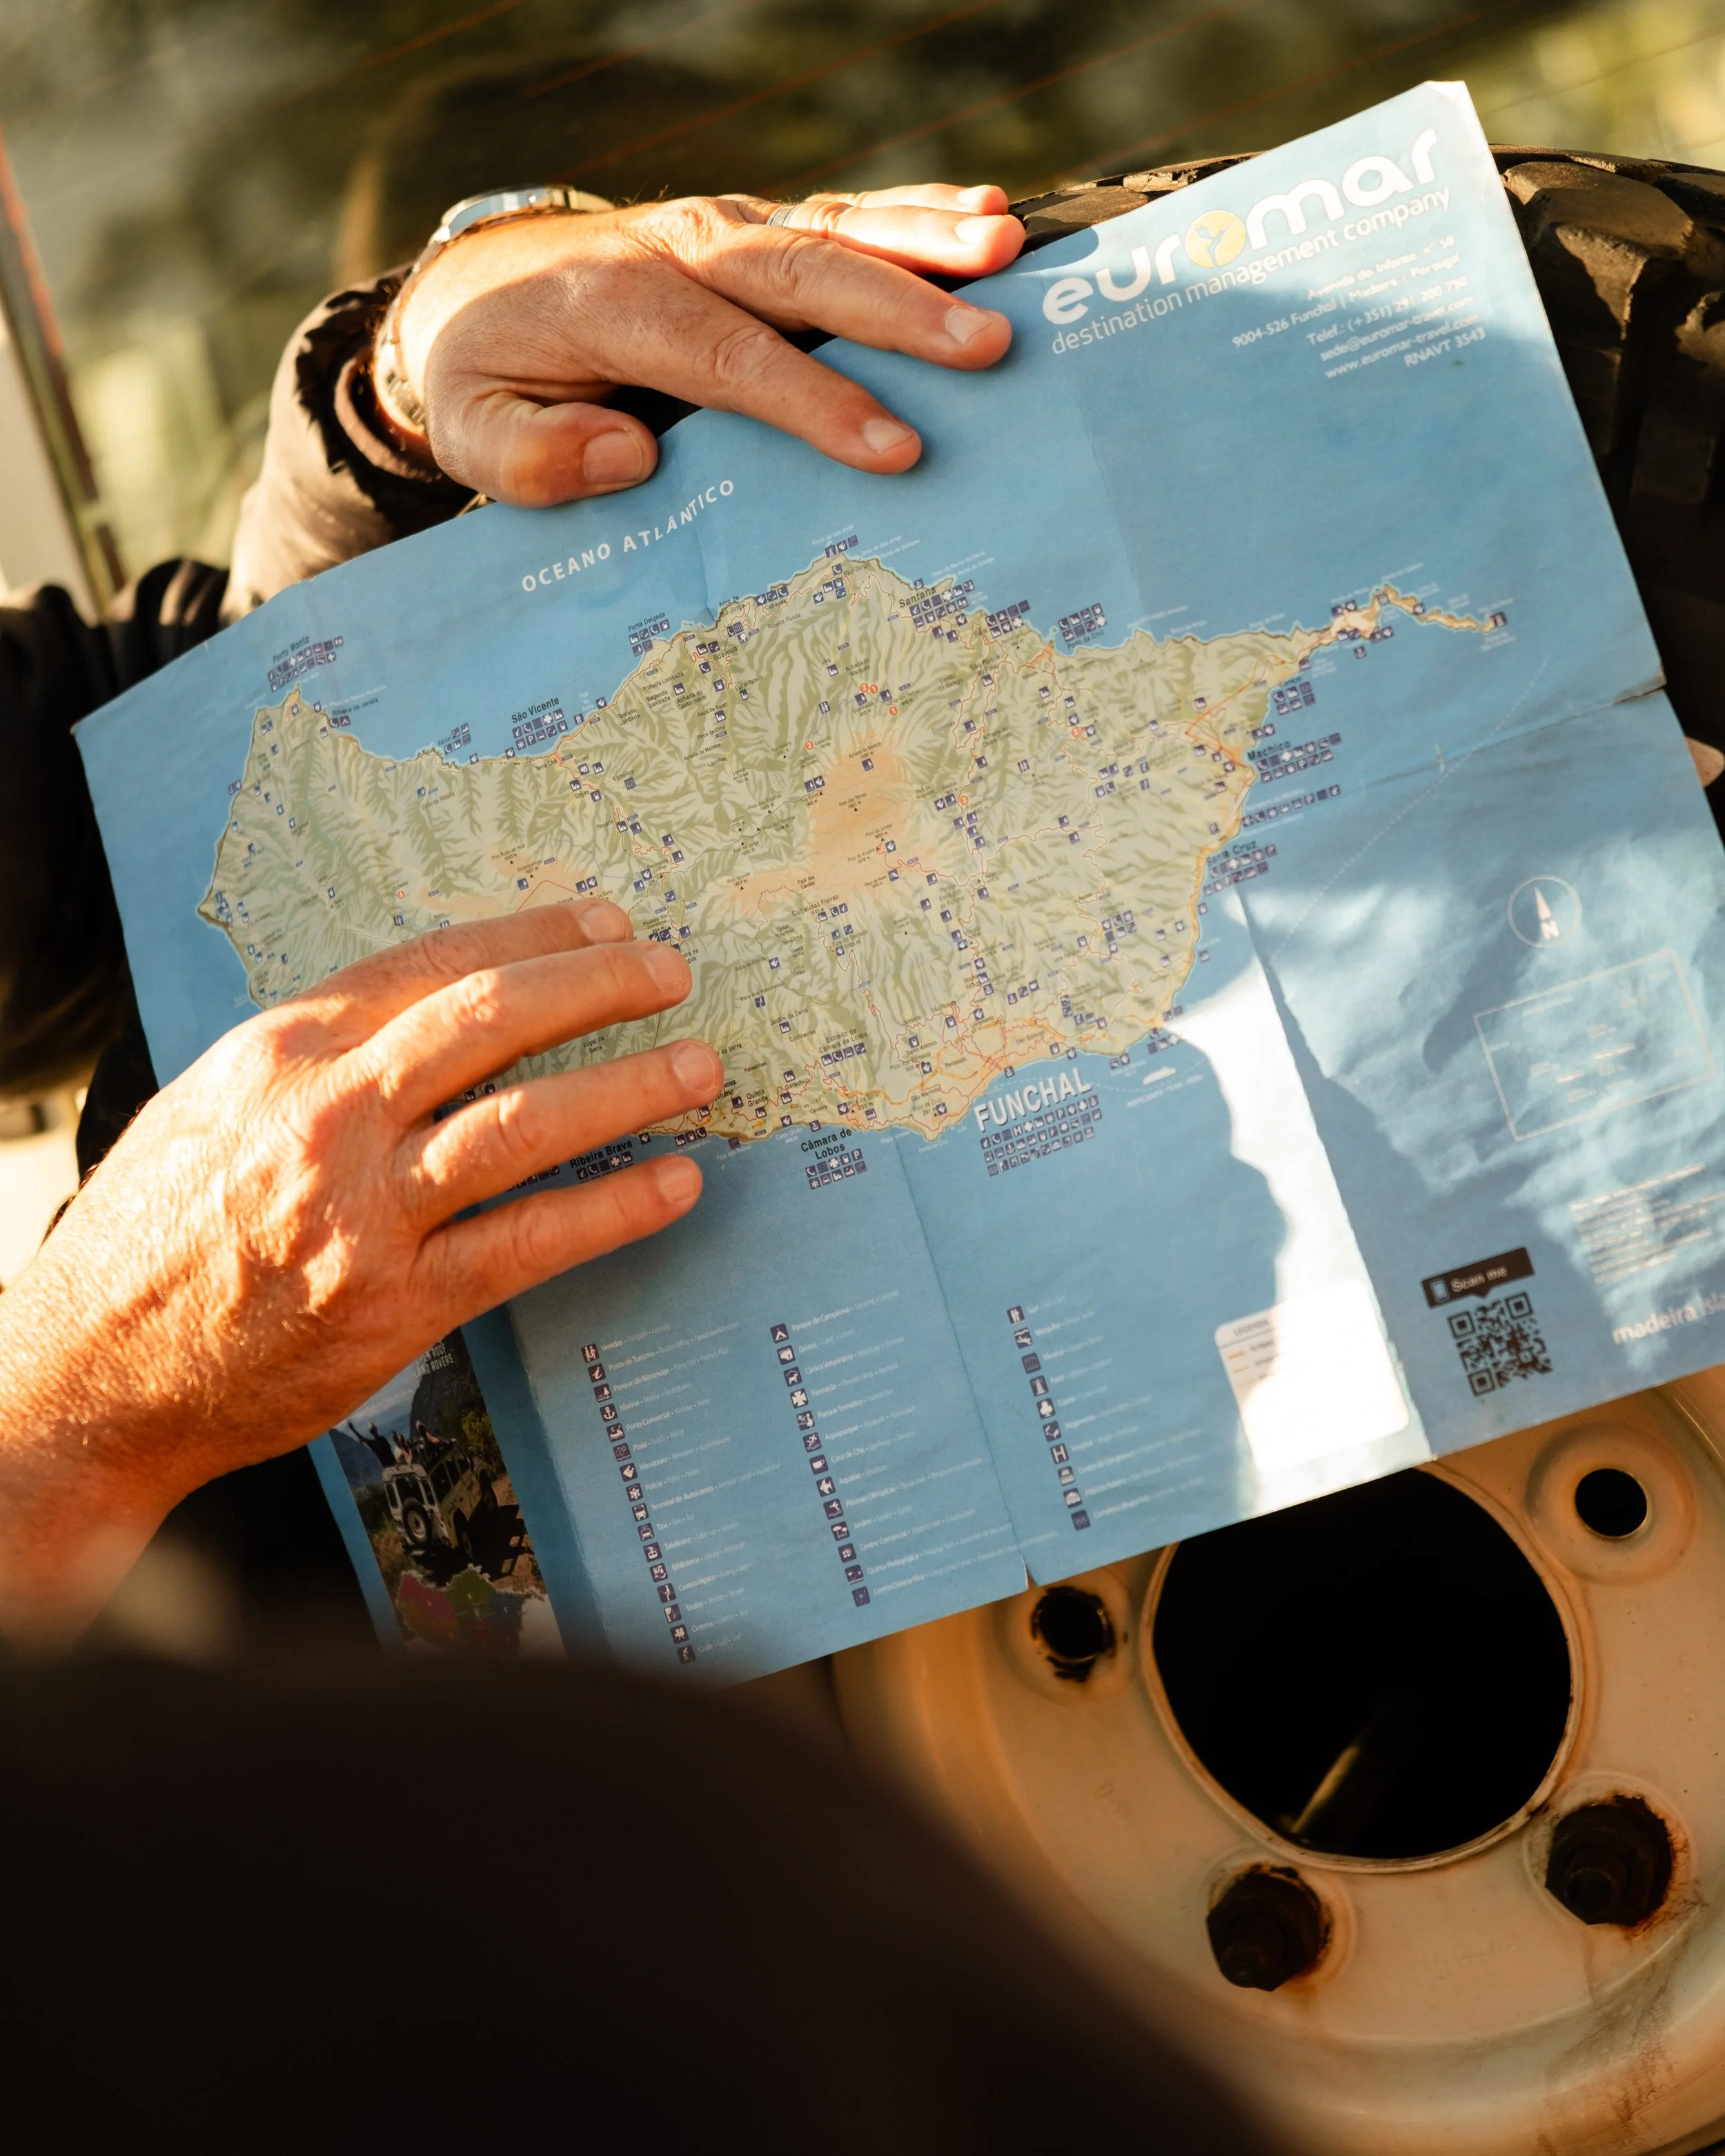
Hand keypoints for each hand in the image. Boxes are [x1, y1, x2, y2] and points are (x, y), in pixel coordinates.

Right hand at [0, 901, 721, 1642]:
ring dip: (627, 1087)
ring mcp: (362, 1214)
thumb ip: (320, 1057)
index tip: (602, 921)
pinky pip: (528, 1242)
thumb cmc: (151, 1233)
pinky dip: (611, 1208)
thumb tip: (436, 1011)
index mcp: (280, 1051)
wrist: (88, 1370)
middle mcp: (324, 1117)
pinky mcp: (394, 1306)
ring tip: (699, 1067)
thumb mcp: (215, 1104)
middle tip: (673, 972)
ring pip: (523, 1124)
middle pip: (491, 1020)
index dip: (532, 935)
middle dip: (598, 985)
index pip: (431, 964)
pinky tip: (673, 1185)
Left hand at [383, 185, 1024, 506]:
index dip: (812, 400)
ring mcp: (723, 229)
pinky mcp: (753, 229)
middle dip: (899, 308)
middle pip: (799, 273)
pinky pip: (839, 214)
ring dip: (924, 237)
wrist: (478, 291)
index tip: (892, 446)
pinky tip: (987, 213)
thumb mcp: (472, 432)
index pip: (726, 355)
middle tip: (987, 342)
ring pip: (831, 226)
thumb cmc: (486, 380)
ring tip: (1007, 248)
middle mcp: (678, 249)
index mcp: (614, 306)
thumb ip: (531, 456)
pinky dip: (913, 210)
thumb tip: (628, 457)